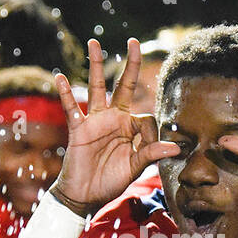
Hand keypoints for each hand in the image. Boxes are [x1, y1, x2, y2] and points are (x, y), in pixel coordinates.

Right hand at [50, 38, 179, 215]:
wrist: (85, 196)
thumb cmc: (110, 182)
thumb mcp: (135, 168)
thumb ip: (151, 154)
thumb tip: (177, 147)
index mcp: (130, 127)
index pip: (146, 118)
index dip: (152, 136)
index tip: (149, 152)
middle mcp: (114, 118)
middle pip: (123, 86)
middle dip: (130, 64)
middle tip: (134, 41)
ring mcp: (95, 121)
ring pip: (97, 88)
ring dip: (96, 65)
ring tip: (94, 43)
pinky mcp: (79, 129)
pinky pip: (72, 109)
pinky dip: (66, 94)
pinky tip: (60, 78)